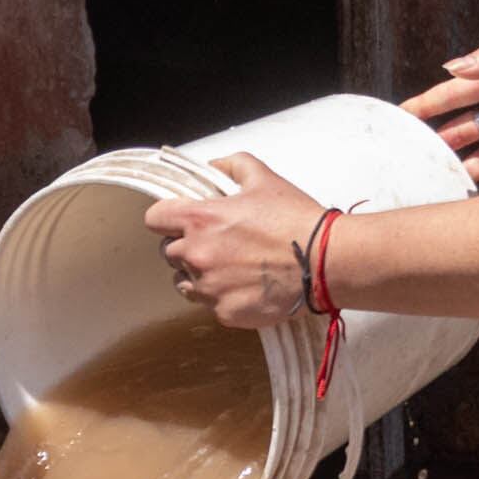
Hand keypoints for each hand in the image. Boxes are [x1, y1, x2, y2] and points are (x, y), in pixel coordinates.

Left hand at [147, 155, 323, 327]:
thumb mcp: (264, 179)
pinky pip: (211, 305)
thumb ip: (232, 166)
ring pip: (184, 283)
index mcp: (200, 219)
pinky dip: (224, 297)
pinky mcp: (225, 312)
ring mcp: (209, 287)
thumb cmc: (296, 220)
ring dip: (199, 275)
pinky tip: (246, 286)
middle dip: (187, 247)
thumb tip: (214, 166)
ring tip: (229, 269)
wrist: (324, 262)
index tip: (178, 221)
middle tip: (216, 245)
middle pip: (168, 253)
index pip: (154, 219)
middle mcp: (197, 255)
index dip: (166, 218)